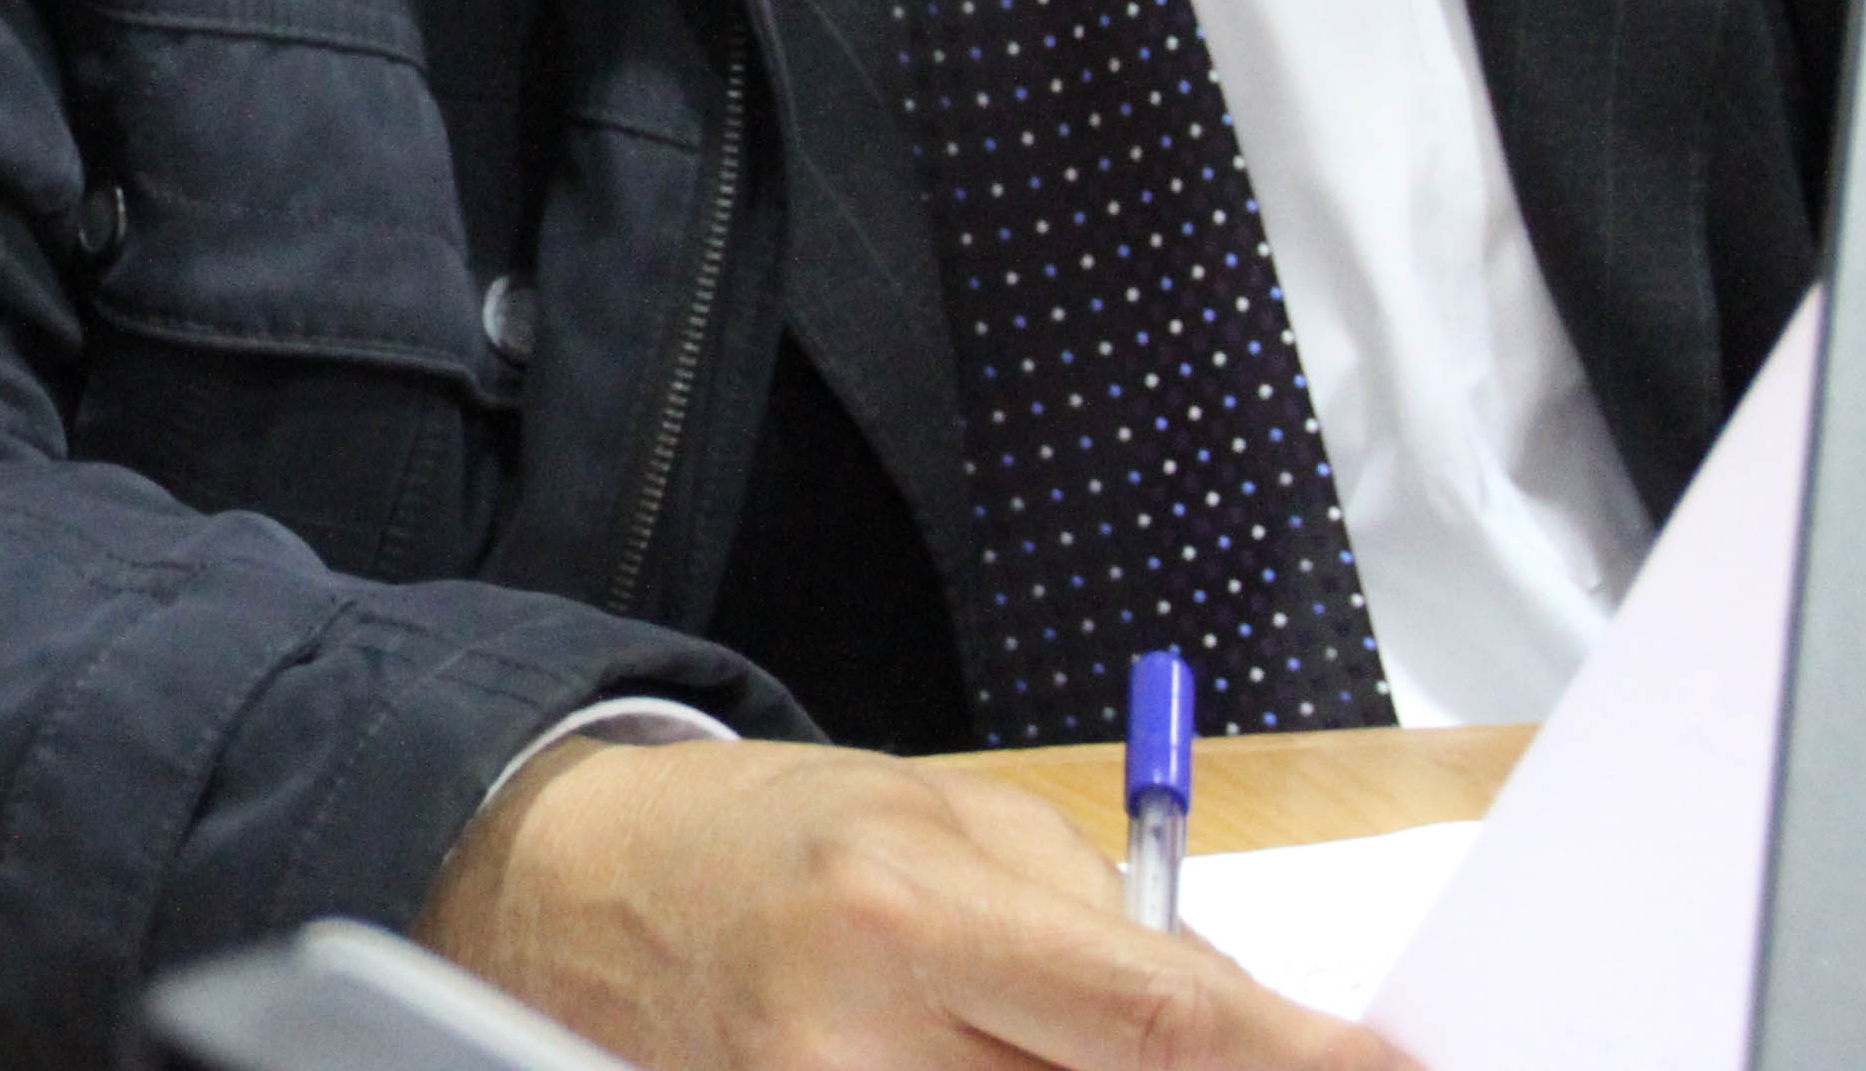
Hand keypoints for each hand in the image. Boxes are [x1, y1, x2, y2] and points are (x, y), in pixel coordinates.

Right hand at [423, 738, 1413, 1070]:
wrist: (567, 890)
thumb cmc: (770, 837)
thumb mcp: (945, 819)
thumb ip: (1100, 928)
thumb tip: (1248, 1031)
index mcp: (908, 913)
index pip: (1160, 1021)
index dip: (1299, 1065)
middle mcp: (858, 1045)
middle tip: (1286, 1064)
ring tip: (1062, 1040)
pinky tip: (1010, 1066)